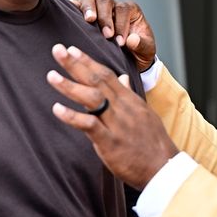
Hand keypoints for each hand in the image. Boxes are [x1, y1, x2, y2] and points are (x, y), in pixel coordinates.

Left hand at [47, 43, 178, 189]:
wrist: (164, 167)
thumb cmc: (152, 142)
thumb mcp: (144, 113)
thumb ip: (129, 95)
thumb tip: (122, 78)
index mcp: (129, 100)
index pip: (106, 74)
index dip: (88, 61)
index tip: (72, 49)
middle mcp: (122, 107)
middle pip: (96, 80)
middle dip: (75, 64)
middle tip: (57, 50)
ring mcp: (116, 123)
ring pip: (91, 98)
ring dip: (70, 86)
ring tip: (51, 75)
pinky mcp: (110, 141)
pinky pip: (89, 125)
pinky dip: (72, 116)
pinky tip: (56, 109)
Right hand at [71, 0, 155, 71]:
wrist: (129, 59)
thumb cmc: (138, 51)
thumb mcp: (147, 50)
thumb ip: (142, 44)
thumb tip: (132, 40)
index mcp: (130, 10)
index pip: (124, 9)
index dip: (121, 24)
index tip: (120, 42)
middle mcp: (113, 5)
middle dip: (105, 17)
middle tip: (107, 35)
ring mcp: (98, 8)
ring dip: (88, 7)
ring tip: (89, 20)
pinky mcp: (85, 14)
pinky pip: (77, 5)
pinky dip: (72, 7)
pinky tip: (68, 14)